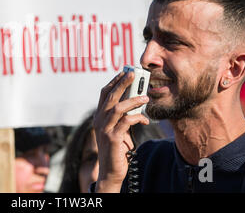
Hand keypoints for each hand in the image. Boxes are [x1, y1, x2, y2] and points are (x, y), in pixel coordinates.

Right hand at [93, 71, 149, 191]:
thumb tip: (137, 101)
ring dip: (133, 100)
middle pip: (110, 96)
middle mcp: (99, 120)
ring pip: (118, 108)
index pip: (104, 93)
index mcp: (99, 116)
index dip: (114, 81)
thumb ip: (123, 116)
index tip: (124, 73)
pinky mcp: (112, 138)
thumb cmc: (117, 149)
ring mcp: (104, 129)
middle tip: (134, 74)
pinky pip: (126, 122)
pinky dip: (137, 118)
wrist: (111, 172)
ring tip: (146, 97)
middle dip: (122, 83)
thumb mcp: (118, 129)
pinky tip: (145, 120)